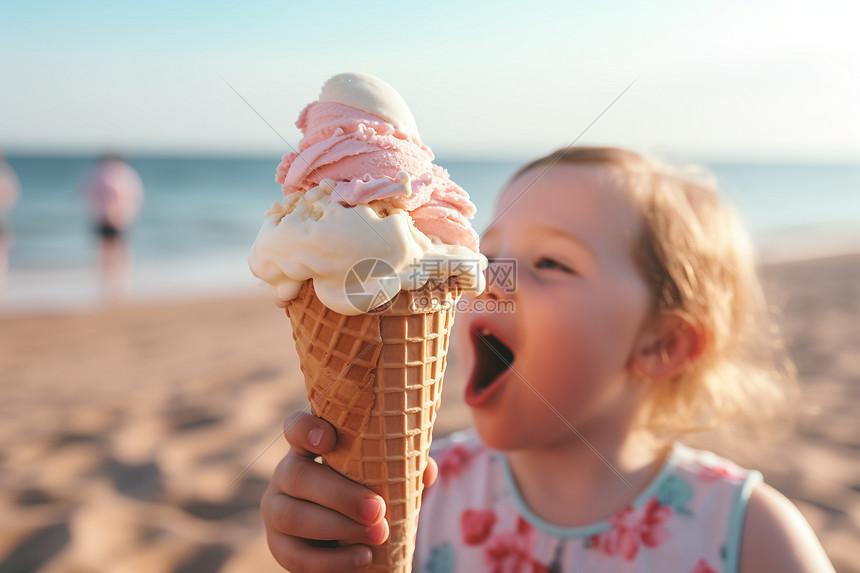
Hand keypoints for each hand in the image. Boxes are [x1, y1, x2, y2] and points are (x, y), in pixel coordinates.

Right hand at [262, 412, 437, 571]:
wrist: (351, 537)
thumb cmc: (369, 493)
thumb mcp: (383, 476)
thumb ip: (403, 466)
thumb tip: (426, 471)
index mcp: (309, 448)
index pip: (295, 428)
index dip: (306, 429)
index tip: (329, 439)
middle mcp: (286, 474)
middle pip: (297, 475)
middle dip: (339, 494)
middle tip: (378, 509)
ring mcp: (275, 510)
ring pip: (292, 516)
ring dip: (338, 527)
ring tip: (378, 535)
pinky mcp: (279, 545)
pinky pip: (296, 556)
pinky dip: (332, 561)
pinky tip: (363, 559)